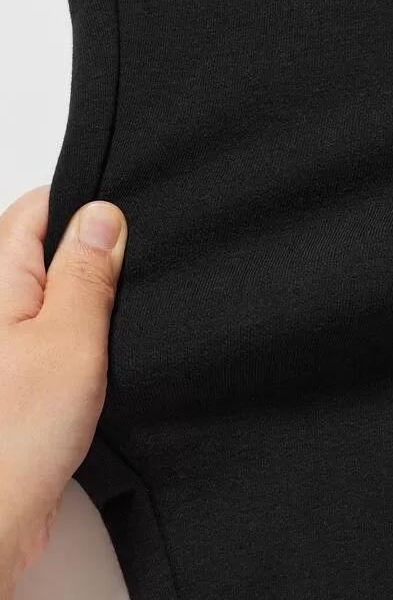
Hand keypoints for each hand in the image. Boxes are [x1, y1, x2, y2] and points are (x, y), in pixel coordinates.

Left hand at [0, 187, 126, 596]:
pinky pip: (61, 323)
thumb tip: (104, 215)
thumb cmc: (16, 436)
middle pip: (50, 246)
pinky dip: (88, 328)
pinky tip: (107, 347)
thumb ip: (86, 273)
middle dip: (96, 256)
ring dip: (94, 297)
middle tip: (128, 283)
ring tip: (117, 320)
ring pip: (60, 287)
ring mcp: (9, 334)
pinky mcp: (22, 364)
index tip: (127, 229)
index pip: (38, 209)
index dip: (87, 208)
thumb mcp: (70, 338)